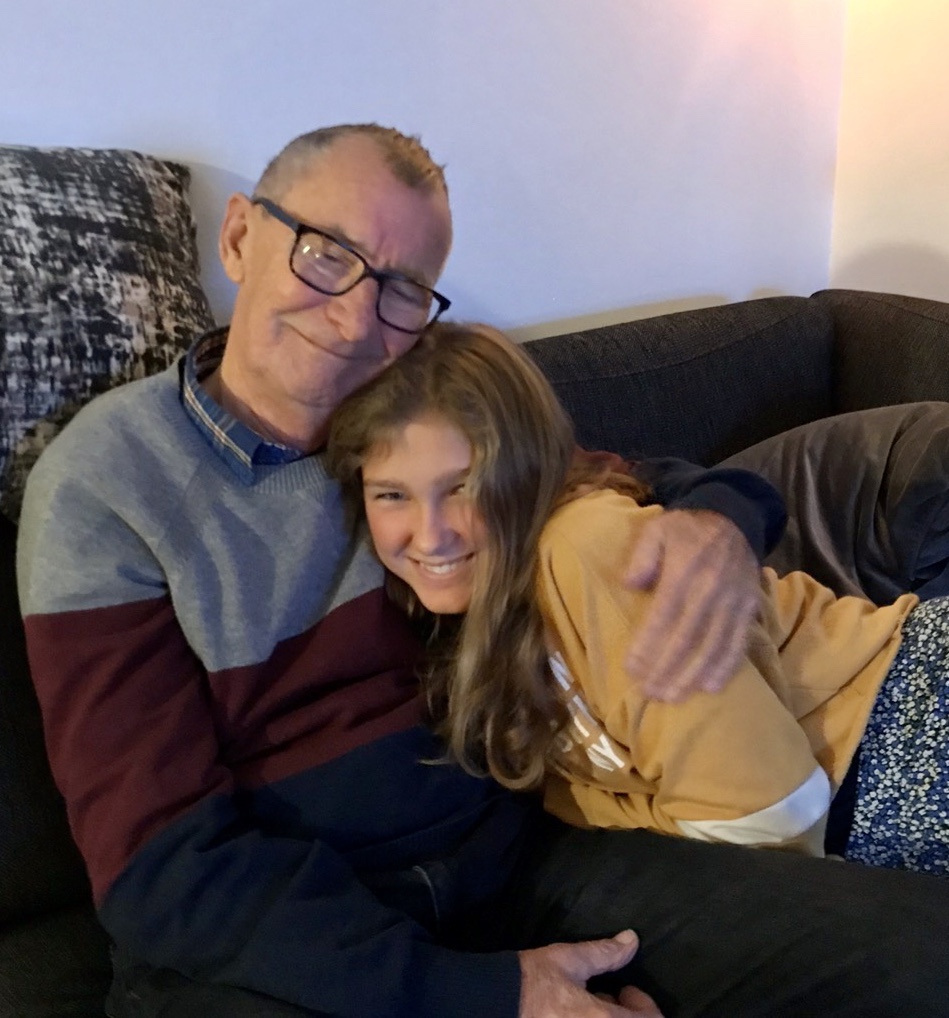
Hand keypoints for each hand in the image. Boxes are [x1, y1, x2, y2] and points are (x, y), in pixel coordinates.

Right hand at [519, 930, 663, 1016]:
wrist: (495, 1002)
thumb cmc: (532, 980)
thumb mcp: (569, 960)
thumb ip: (605, 953)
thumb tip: (631, 940)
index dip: (644, 1005)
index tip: (625, 990)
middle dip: (629, 1014)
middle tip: (612, 998)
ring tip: (593, 1006)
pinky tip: (578, 1014)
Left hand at [624, 509, 760, 701]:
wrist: (734, 518)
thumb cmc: (686, 529)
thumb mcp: (656, 529)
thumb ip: (642, 555)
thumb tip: (630, 584)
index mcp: (685, 572)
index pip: (664, 616)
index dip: (648, 645)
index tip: (632, 669)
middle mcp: (711, 590)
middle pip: (688, 638)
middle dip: (667, 669)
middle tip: (650, 693)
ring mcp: (734, 601)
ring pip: (713, 646)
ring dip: (692, 675)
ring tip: (673, 696)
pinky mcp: (749, 608)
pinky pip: (738, 642)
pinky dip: (725, 667)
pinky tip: (710, 686)